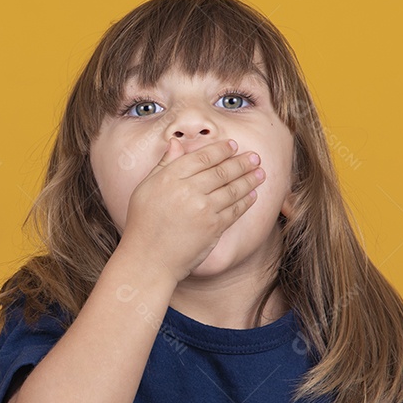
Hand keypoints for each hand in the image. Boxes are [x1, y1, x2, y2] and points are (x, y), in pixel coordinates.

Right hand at [120, 138, 265, 283]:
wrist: (149, 259)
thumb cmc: (143, 223)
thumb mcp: (145, 188)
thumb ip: (163, 164)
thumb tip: (176, 143)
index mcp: (170, 177)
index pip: (201, 157)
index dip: (220, 150)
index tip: (233, 145)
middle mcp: (188, 190)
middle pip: (221, 171)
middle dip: (241, 163)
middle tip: (255, 157)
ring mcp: (202, 209)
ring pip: (232, 189)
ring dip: (249, 180)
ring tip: (260, 173)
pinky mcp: (213, 227)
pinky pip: (234, 210)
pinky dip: (246, 201)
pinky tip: (252, 195)